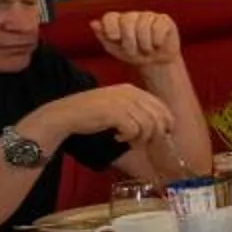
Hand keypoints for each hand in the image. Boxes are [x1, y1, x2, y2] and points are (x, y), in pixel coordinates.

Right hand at [27, 85, 176, 147]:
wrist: (66, 114)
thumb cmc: (93, 114)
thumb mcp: (118, 106)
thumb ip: (137, 111)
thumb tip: (162, 127)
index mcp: (132, 90)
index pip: (161, 106)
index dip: (165, 123)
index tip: (160, 135)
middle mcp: (129, 93)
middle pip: (158, 117)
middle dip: (155, 134)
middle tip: (142, 141)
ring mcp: (122, 102)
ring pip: (148, 125)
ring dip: (140, 138)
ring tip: (127, 140)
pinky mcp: (114, 113)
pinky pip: (134, 130)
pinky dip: (128, 138)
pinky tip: (117, 138)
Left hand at [91, 11, 181, 68]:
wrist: (156, 63)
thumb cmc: (134, 55)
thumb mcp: (115, 49)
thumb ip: (103, 36)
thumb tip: (93, 23)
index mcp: (118, 21)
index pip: (111, 16)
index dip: (111, 27)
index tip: (115, 38)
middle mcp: (133, 16)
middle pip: (127, 20)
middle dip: (129, 40)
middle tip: (132, 52)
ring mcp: (149, 16)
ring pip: (143, 25)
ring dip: (144, 44)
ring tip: (146, 50)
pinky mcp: (164, 20)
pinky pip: (158, 27)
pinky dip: (156, 40)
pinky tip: (157, 45)